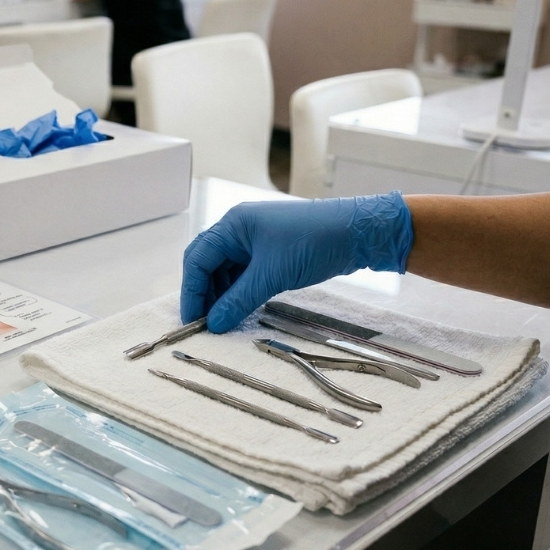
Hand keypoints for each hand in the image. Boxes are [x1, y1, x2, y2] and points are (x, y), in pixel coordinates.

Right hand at [180, 192, 413, 331]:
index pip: (198, 259)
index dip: (191, 291)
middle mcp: (239, 230)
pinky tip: (239, 310)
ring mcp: (255, 241)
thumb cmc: (313, 242)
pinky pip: (244, 275)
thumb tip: (213, 324)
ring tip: (221, 321)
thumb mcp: (272, 275)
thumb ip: (238, 300)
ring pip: (226, 272)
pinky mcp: (271, 253)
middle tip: (203, 323)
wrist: (358, 232)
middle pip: (208, 264)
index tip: (191, 320)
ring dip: (221, 296)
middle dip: (203, 294)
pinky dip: (238, 293)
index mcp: (233, 225)